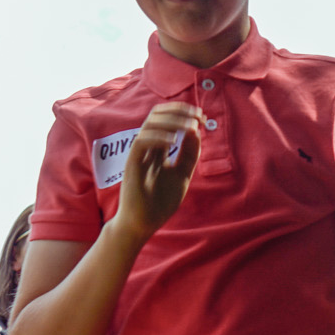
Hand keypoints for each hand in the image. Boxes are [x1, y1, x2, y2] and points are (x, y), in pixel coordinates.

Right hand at [114, 101, 203, 237]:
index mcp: (158, 148)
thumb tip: (196, 130)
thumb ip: (189, 154)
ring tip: (190, 126)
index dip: (185, 114)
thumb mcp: (182, 174)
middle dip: (179, 110)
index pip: (167, 119)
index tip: (203, 119)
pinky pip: (142, 141)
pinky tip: (174, 142)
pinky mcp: (132, 164)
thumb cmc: (160, 202)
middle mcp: (147, 147)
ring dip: (172, 121)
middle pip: (156, 114)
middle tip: (198, 116)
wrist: (144, 224)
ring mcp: (138, 154)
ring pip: (149, 123)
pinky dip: (159, 137)